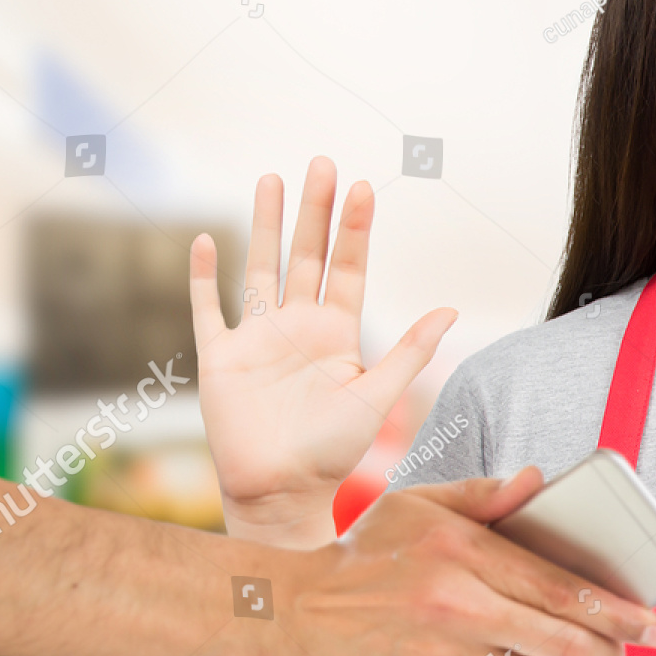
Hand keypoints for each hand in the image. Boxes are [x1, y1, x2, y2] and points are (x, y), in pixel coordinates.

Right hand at [191, 158, 455, 538]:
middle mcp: (299, 329)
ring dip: (266, 225)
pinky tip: (206, 241)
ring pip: (261, 268)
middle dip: (315, 210)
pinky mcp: (221, 359)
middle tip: (322, 163)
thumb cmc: (336, 454)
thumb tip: (451, 310)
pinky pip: (209, 310)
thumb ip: (410, 351)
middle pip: (307, 256)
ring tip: (272, 179)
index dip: (354, 230)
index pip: (347, 269)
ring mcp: (259, 340)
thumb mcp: (380, 397)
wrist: (286, 493)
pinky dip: (204, 277)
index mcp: (338, 335)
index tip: (363, 188)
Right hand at [273, 470, 655, 655]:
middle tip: (624, 648)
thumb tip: (540, 480)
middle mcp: (461, 611)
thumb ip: (484, 494)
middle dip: (610, 651)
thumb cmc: (363, 557)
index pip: (564, 590)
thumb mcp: (417, 505)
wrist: (290, 619)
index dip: (620, 613)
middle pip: (567, 645)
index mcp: (464, 556)